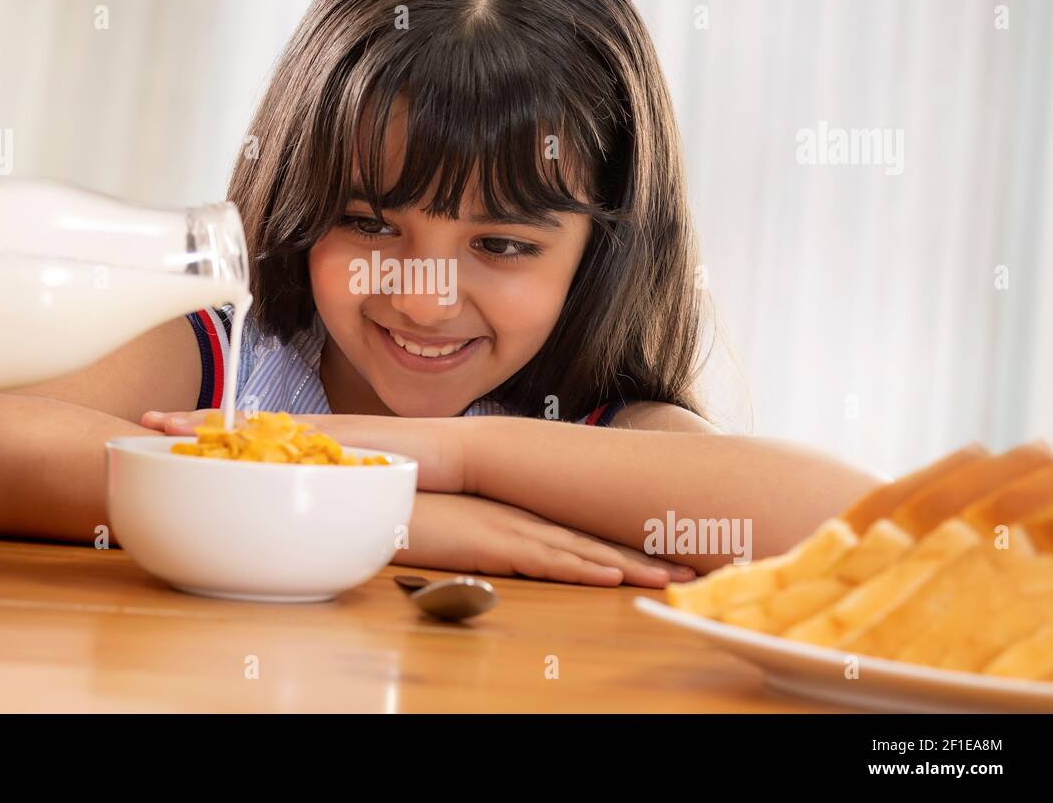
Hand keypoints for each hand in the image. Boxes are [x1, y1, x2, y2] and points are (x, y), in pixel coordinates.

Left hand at [140, 408, 464, 492]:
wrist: (462, 455)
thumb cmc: (424, 475)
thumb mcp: (374, 486)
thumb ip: (344, 493)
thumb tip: (314, 521)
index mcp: (318, 444)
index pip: (256, 435)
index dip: (215, 431)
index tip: (173, 431)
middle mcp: (313, 432)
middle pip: (243, 423)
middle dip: (196, 421)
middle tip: (148, 419)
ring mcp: (323, 431)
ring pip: (253, 424)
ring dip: (208, 423)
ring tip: (164, 422)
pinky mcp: (338, 437)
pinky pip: (284, 434)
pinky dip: (251, 433)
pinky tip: (221, 432)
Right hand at [397, 492, 698, 587]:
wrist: (383, 495)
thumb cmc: (418, 514)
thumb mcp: (466, 528)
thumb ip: (494, 538)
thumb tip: (514, 554)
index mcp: (525, 515)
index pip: (587, 535)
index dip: (630, 549)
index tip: (668, 560)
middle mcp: (528, 518)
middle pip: (598, 541)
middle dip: (647, 558)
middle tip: (692, 571)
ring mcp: (513, 527)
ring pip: (584, 551)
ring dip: (630, 566)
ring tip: (672, 580)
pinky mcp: (495, 542)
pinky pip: (547, 559)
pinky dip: (582, 569)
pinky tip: (612, 576)